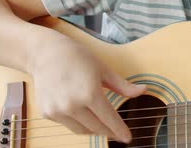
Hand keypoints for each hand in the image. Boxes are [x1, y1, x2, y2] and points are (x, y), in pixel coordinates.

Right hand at [29, 32, 146, 142]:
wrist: (46, 53)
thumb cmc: (78, 58)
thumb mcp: (103, 70)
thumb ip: (123, 85)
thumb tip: (144, 90)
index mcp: (90, 93)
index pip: (109, 119)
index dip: (120, 130)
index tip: (128, 138)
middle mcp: (72, 105)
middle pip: (96, 128)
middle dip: (109, 131)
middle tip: (117, 132)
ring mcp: (57, 110)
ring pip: (81, 130)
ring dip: (94, 130)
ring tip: (102, 125)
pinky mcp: (47, 113)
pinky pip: (67, 124)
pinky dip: (78, 122)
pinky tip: (83, 115)